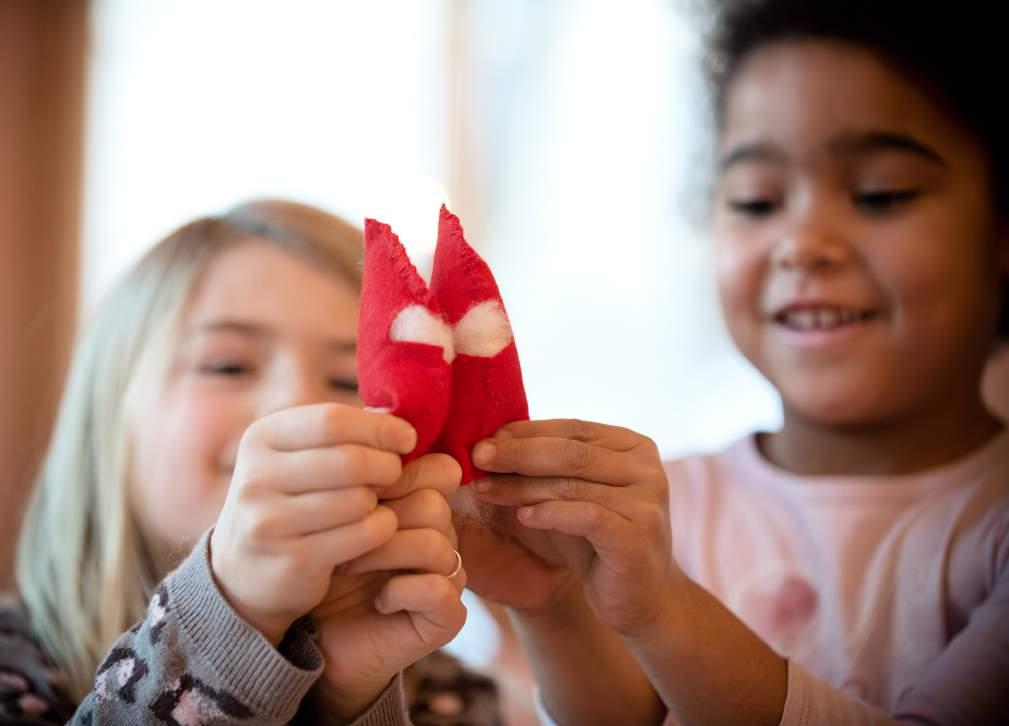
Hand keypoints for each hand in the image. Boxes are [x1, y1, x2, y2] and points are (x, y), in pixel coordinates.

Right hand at [210, 404, 415, 645]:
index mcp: (262, 439)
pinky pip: (361, 535)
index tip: (408, 438)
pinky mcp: (290, 560)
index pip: (332, 420)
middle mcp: (256, 477)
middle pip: (348, 460)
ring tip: (379, 502)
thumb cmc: (292, 498)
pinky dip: (381, 528)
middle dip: (386, 465)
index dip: (379, 428)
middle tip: (396, 474)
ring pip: (357, 500)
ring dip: (383, 501)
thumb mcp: (301, 456)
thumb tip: (396, 418)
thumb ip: (345, 433)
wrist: (245, 568)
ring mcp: (268, 522)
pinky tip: (376, 527)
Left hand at [310, 453, 466, 718]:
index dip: (389, 474)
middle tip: (333, 529)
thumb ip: (350, 466)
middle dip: (376, 514)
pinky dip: (400, 591)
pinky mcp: (447, 615)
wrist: (313, 637)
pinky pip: (438, 587)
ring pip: (437, 541)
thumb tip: (374, 413)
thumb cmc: (318, 562)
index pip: (435, 468)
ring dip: (383, 552)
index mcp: (420, 500)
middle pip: (432, 500)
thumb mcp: (328, 508)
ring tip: (345, 564)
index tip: (338, 487)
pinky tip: (376, 600)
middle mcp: (442, 532)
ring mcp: (448, 573)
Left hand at [467, 419, 675, 633]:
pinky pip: (586, 517)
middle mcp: (648, 469)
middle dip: (518, 453)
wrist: (638, 599)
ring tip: (484, 490)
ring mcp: (647, 502)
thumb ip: (545, 469)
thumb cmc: (596, 543)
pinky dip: (550, 513)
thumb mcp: (569, 498)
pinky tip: (521, 517)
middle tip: (478, 456)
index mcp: (633, 448)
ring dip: (522, 487)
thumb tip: (489, 443)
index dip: (527, 432)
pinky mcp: (638, 536)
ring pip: (572, 485)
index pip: (573, 429)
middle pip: (571, 453)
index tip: (486, 439)